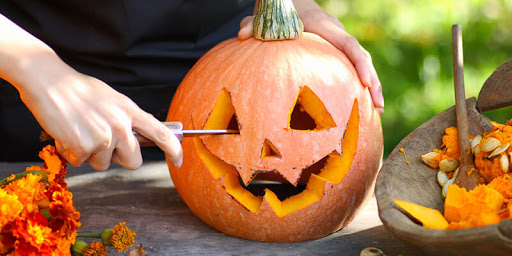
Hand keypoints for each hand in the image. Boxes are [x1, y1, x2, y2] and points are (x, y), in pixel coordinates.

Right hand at [16, 56, 182, 170]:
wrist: (49, 82)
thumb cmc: (79, 90)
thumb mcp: (113, 100)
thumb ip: (128, 119)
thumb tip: (140, 137)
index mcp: (131, 112)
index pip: (162, 134)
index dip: (174, 150)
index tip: (179, 162)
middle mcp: (121, 126)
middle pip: (133, 161)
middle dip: (119, 158)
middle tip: (101, 141)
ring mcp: (103, 138)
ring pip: (104, 164)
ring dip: (91, 154)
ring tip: (80, 129)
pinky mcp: (83, 148)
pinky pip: (81, 162)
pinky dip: (72, 152)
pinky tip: (67, 133)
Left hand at [238, 0, 383, 113]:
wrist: (289, 2)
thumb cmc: (278, 11)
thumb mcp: (264, 16)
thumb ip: (254, 25)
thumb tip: (241, 34)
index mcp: (324, 26)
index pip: (348, 44)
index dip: (360, 63)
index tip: (366, 83)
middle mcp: (336, 34)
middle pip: (362, 57)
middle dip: (372, 80)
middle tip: (378, 106)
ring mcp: (337, 43)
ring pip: (360, 63)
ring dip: (370, 85)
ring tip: (377, 112)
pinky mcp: (335, 52)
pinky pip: (351, 67)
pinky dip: (357, 83)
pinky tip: (359, 105)